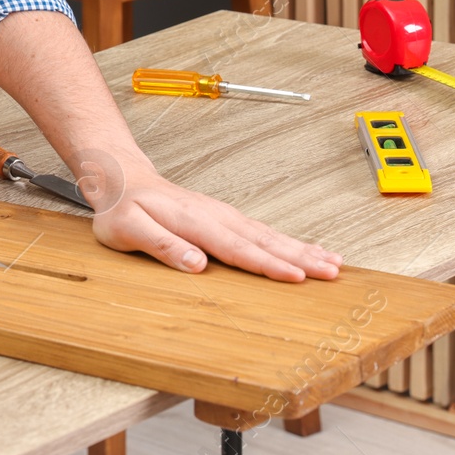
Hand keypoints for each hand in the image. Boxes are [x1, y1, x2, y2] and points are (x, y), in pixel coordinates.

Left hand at [88, 163, 341, 281]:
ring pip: (267, 234)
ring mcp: (222, 215)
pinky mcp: (225, 217)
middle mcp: (214, 215)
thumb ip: (160, 245)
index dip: (267, 265)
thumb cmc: (122, 208)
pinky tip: (306, 250)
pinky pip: (261, 231)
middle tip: (332, 272)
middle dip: (300, 257)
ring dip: (301, 249)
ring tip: (333, 263)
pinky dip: (288, 241)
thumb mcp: (126, 229)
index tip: (296, 277)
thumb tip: (196, 264)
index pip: (236, 248)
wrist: (122, 178)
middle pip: (262, 240)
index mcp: (192, 221)